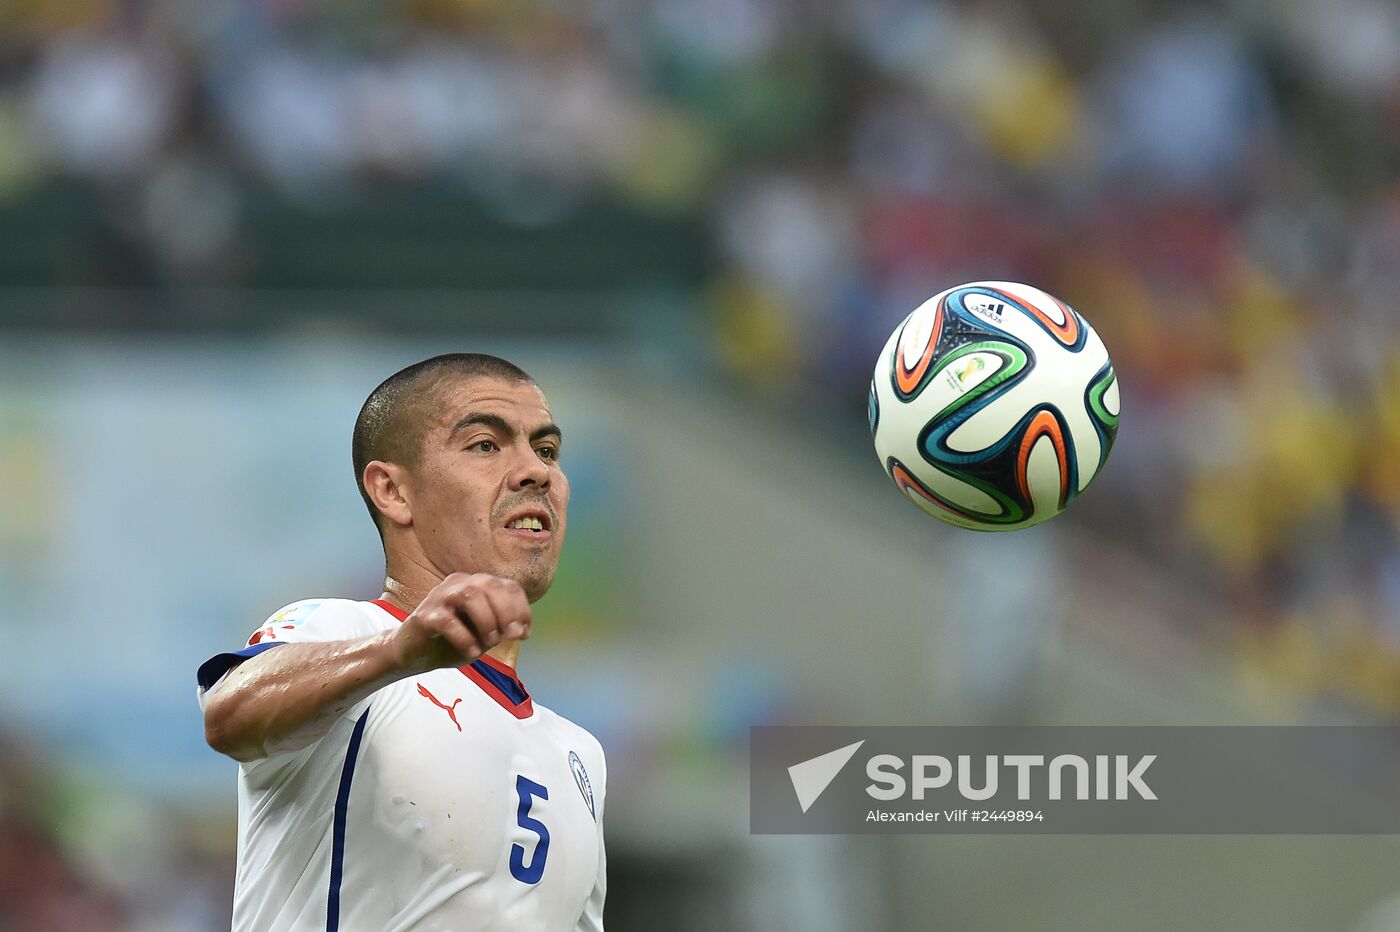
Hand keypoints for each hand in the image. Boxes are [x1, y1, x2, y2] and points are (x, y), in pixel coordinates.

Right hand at [389, 574, 531, 673]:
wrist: (414, 655)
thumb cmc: (452, 642)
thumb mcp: (484, 635)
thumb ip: (501, 628)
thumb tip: (519, 629)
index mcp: (476, 585)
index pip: (507, 586)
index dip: (521, 609)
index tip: (524, 634)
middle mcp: (458, 584)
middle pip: (490, 585)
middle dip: (507, 612)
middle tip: (512, 637)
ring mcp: (439, 597)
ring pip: (469, 595)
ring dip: (487, 620)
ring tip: (491, 642)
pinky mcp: (424, 616)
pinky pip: (447, 621)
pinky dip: (464, 637)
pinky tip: (472, 652)